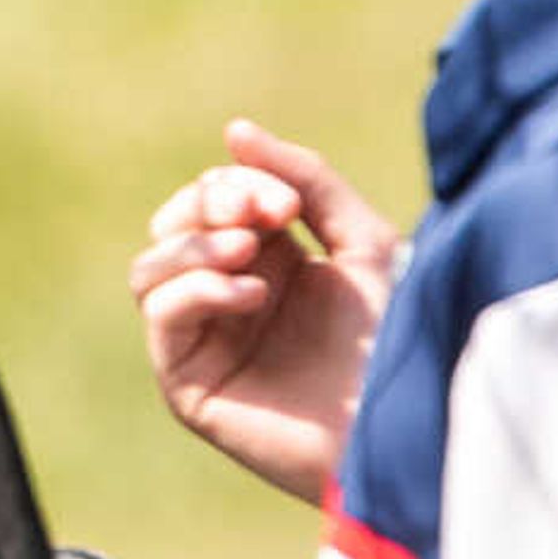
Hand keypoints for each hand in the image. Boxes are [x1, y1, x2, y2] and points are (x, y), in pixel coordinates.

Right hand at [127, 119, 393, 504]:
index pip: (211, 201)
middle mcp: (227, 300)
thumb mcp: (363, 241)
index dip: (238, 186)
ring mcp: (205, 343)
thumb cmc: (398, 342)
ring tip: (248, 253)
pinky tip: (250, 294)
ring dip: (193, 246)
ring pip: (149, 270)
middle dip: (209, 207)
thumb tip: (233, 130)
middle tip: (264, 215)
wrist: (408, 428)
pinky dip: (194, 290)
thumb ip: (306, 178)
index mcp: (267, 264)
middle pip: (170, 227)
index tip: (288, 203)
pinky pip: (162, 316)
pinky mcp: (190, 384)